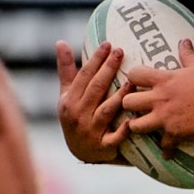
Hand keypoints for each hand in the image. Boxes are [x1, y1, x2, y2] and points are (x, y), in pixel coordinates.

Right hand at [56, 41, 129, 164]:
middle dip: (108, 69)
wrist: (80, 152)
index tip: (108, 44)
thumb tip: (60, 42)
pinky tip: (133, 118)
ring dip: (120, 95)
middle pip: (96, 89)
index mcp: (69, 100)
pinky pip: (115, 137)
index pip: (84, 76)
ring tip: (132, 80)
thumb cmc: (76, 116)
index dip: (96, 60)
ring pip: (106, 110)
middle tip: (121, 51)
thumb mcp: (67, 95)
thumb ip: (66, 70)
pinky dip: (124, 129)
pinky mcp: (103, 147)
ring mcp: (90, 131)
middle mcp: (78, 115)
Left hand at [120, 41, 193, 148]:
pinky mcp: (175, 134)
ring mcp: (165, 118)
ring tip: (145, 126)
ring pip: (135, 126)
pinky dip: (166, 149)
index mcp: (164, 80)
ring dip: (139, 126)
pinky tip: (168, 151)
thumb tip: (184, 41)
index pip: (134, 75)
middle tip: (138, 106)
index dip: (133, 78)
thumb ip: (188, 55)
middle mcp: (160, 99)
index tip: (138, 83)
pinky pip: (163, 146)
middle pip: (127, 102)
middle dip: (129, 104)